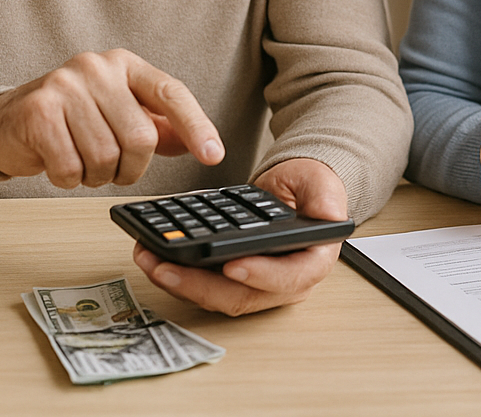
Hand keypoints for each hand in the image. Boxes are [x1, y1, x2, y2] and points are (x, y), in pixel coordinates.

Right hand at [0, 49, 223, 187]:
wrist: (6, 122)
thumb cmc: (69, 119)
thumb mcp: (118, 114)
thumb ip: (157, 126)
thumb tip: (197, 143)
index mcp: (123, 65)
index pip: (171, 94)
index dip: (196, 126)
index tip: (214, 155)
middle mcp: (96, 68)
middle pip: (140, 138)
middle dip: (130, 168)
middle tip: (112, 168)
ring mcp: (66, 86)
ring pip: (106, 157)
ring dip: (97, 175)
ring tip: (81, 161)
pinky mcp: (39, 112)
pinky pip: (71, 167)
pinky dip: (69, 179)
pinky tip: (59, 162)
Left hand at [132, 157, 346, 315]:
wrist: (294, 191)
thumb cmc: (309, 188)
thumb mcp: (322, 183)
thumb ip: (326, 198)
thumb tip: (329, 215)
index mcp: (312, 263)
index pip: (287, 279)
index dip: (260, 276)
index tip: (232, 265)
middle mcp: (284, 283)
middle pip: (241, 297)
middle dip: (200, 286)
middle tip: (167, 268)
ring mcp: (256, 286)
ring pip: (217, 297)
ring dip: (181, 283)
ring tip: (151, 260)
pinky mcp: (233, 281)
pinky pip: (206, 286)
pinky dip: (179, 275)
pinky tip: (155, 257)